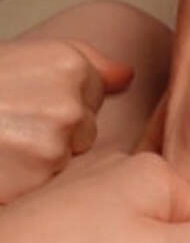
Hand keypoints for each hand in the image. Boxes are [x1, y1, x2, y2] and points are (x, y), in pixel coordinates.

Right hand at [0, 38, 132, 202]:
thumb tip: (125, 78)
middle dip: (51, 134)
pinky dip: (20, 182)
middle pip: (84, 133)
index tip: (19, 99)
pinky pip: (42, 187)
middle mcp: (69, 104)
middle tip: (5, 124)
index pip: (92, 98)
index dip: (55, 102)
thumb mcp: (21, 56)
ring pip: (62, 161)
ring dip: (34, 160)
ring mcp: (53, 146)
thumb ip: (83, 63)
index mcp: (68, 66)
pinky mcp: (34, 181)